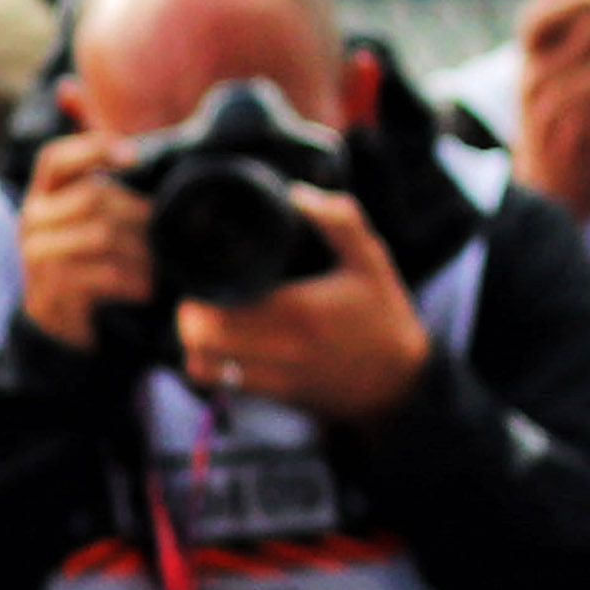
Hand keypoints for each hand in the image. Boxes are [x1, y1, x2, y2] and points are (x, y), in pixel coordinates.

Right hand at [12, 129, 152, 350]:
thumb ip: (87, 152)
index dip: (92, 149)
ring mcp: (37, 256)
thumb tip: (68, 87)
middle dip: (138, 211)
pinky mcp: (51, 291)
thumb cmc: (83, 250)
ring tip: (161, 259)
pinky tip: (148, 286)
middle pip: (92, 197)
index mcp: (42, 191)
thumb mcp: (82, 201)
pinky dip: (134, 279)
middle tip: (166, 226)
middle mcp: (32, 219)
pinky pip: (102, 275)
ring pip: (100, 235)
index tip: (133, 154)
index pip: (56, 158)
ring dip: (142, 248)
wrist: (58, 320)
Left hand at [175, 183, 432, 426]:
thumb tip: (297, 193)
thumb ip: (339, 221)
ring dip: (193, 339)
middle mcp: (281, 348)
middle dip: (189, 311)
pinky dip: (208, 362)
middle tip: (201, 289)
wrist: (400, 383)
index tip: (206, 266)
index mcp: (300, 310)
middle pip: (200, 337)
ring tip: (206, 315)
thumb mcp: (371, 261)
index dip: (199, 288)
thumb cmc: (383, 316)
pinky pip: (220, 383)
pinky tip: (220, 342)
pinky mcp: (272, 395)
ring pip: (201, 364)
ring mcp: (274, 377)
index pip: (220, 306)